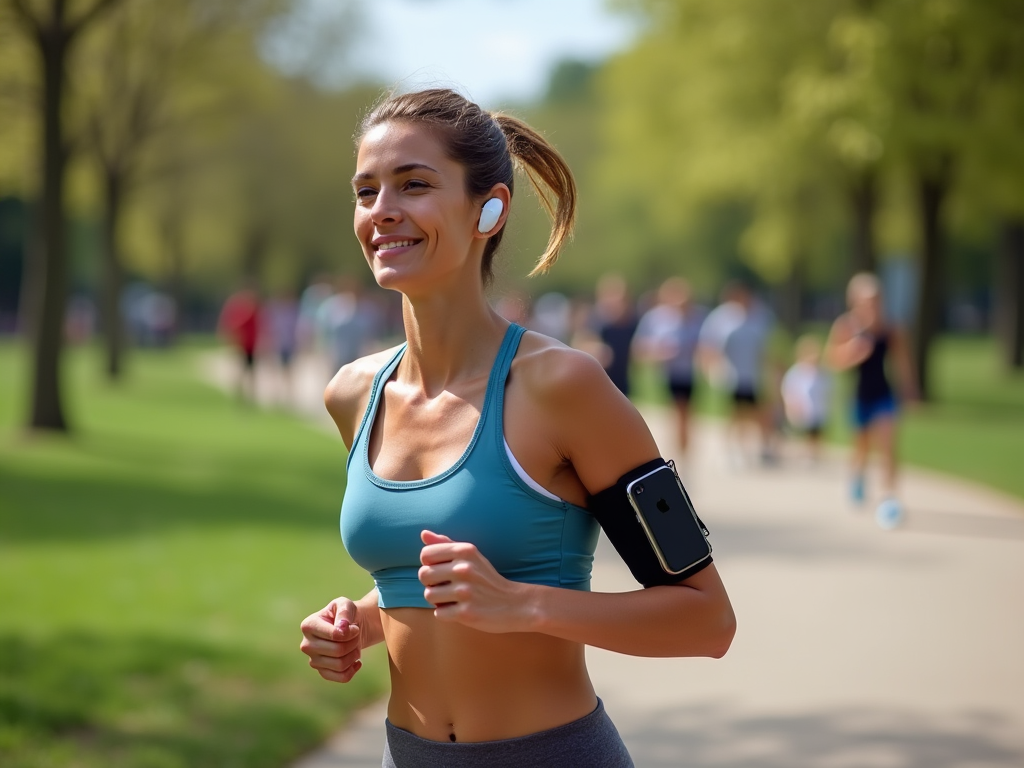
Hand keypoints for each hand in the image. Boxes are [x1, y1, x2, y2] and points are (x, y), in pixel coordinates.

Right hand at [299, 598, 362, 682]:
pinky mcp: (322, 672)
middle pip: (338, 651)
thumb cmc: (345, 614)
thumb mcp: (345, 604)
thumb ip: (344, 612)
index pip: (335, 635)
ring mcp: (313, 660)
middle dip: (353, 642)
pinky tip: (356, 661)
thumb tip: (341, 628)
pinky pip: (342, 677)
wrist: (349, 627)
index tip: (354, 627)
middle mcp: (306, 645)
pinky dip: (353, 669)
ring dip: (354, 654)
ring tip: (354, 645)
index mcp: (308, 626)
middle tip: (355, 635)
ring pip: (341, 664)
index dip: (351, 632)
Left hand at [418, 530, 533, 633]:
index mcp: (464, 551)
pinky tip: (460, 610)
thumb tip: (423, 534)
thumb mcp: (471, 556)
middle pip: (424, 575)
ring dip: (438, 600)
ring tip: (454, 599)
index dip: (430, 564)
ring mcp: (465, 591)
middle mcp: (464, 569)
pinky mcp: (466, 612)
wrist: (514, 604)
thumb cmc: (487, 578)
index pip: (426, 554)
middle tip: (447, 587)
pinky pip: (438, 613)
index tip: (442, 571)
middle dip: (431, 583)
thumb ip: (446, 544)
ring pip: (429, 595)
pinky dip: (447, 614)